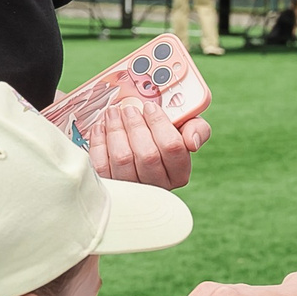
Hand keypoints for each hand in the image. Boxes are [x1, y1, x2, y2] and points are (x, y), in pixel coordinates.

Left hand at [87, 99, 208, 189]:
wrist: (139, 150)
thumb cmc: (164, 138)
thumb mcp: (186, 130)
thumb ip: (197, 128)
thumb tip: (192, 141)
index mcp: (179, 172)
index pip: (173, 147)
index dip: (159, 123)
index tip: (150, 106)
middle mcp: (157, 185)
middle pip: (147, 155)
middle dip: (135, 126)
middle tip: (128, 108)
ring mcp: (132, 189)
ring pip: (123, 159)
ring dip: (116, 130)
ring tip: (113, 113)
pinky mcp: (110, 185)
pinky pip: (102, 165)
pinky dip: (99, 142)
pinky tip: (101, 127)